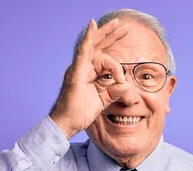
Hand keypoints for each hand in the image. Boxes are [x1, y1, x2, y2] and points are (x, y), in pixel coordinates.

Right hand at [50, 18, 128, 138]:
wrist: (66, 124)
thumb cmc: (79, 114)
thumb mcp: (101, 101)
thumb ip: (113, 92)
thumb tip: (125, 85)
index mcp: (88, 73)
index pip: (102, 56)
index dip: (115, 52)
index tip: (126, 67)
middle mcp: (82, 67)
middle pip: (98, 46)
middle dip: (111, 35)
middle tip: (124, 25)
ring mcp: (78, 68)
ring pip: (94, 47)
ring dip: (106, 33)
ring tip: (118, 25)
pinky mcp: (76, 72)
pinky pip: (83, 52)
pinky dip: (88, 38)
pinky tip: (93, 26)